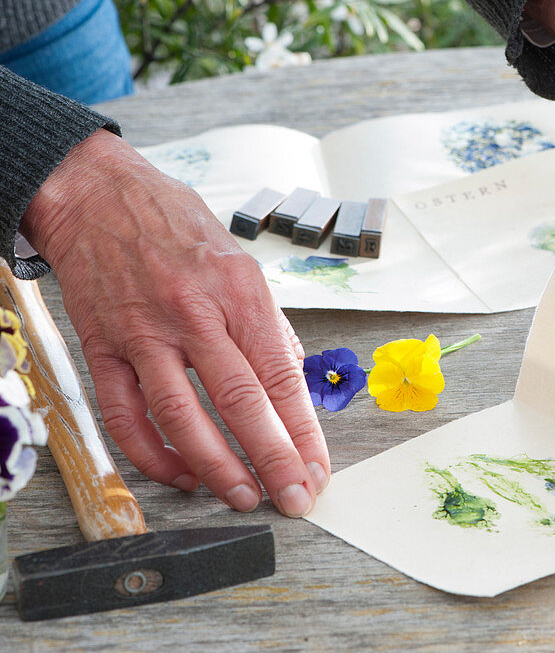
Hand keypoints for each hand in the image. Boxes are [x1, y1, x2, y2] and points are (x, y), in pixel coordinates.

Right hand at [21, 129, 328, 515]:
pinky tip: (181, 473)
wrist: (99, 195)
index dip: (303, 431)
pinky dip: (153, 454)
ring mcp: (144, 332)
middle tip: (293, 496)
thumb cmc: (177, 228)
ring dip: (215, 465)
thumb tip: (293, 384)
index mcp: (239, 291)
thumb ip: (267, 326)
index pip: (280, 376)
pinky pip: (126, 415)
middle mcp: (194, 313)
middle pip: (240, 400)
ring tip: (242, 496)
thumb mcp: (241, 264)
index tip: (317, 467)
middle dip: (272, 457)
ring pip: (181, 414)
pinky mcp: (102, 347)